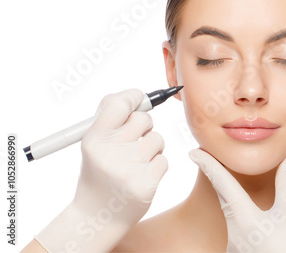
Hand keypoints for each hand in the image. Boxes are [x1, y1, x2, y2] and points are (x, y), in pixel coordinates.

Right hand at [35, 89, 168, 251]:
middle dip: (144, 126)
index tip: (139, 98)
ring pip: (157, 139)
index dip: (133, 97)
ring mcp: (128, 169)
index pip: (118, 104)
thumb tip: (136, 96)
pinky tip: (142, 176)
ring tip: (136, 162)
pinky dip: (157, 165)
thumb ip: (110, 120)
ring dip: (152, 147)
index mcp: (93, 140)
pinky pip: (164, 159)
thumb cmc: (98, 173)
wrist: (96, 217)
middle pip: (143, 119)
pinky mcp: (146, 184)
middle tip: (135, 139)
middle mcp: (109, 153)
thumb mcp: (93, 146)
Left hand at [188, 148, 285, 252]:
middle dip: (217, 178)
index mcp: (244, 219)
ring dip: (234, 201)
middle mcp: (233, 233)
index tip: (193, 151)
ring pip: (232, 216)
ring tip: (239, 190)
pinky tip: (257, 222)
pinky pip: (238, 232)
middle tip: (209, 160)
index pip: (222, 183)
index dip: (208, 165)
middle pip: (224, 198)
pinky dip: (243, 219)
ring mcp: (234, 247)